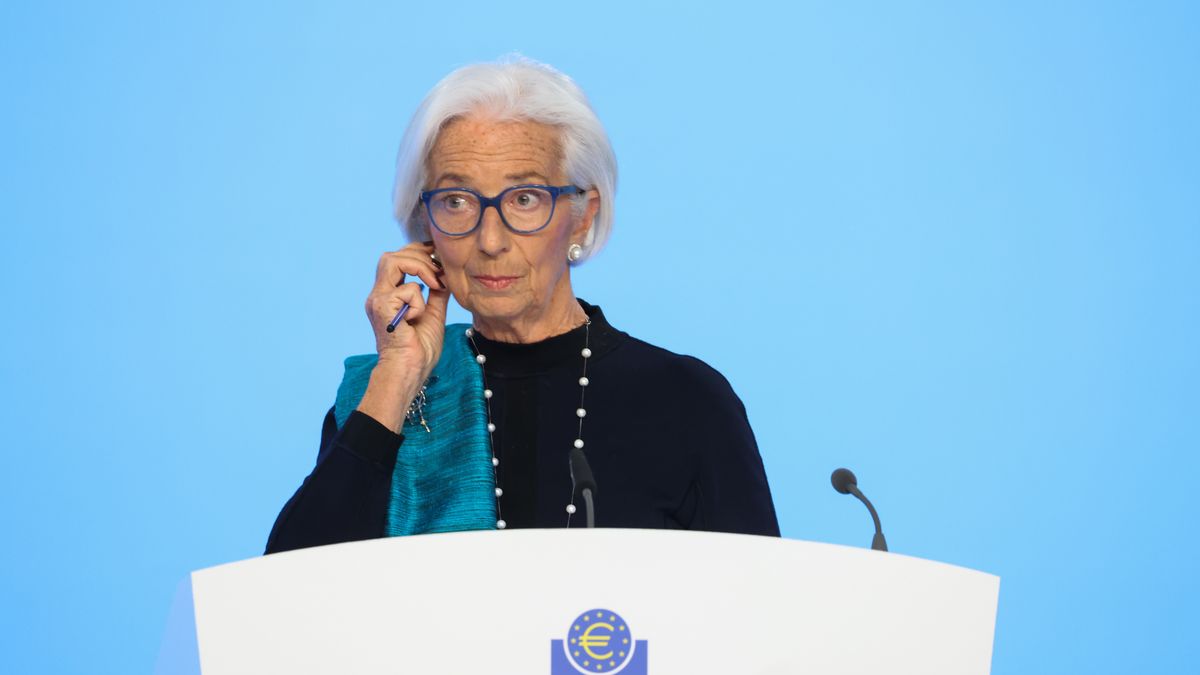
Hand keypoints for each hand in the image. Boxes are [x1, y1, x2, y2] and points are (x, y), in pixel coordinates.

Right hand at [358, 241, 449, 431]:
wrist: (409, 372)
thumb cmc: (419, 350)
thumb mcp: (433, 314)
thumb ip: (436, 294)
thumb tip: (445, 276)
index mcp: (388, 296)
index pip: (397, 259)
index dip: (417, 253)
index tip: (438, 259)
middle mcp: (378, 295)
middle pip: (392, 255)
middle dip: (419, 256)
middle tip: (439, 272)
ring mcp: (377, 300)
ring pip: (392, 261)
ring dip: (419, 268)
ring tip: (434, 285)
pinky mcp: (381, 307)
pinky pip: (406, 289)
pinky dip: (419, 301)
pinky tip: (418, 317)